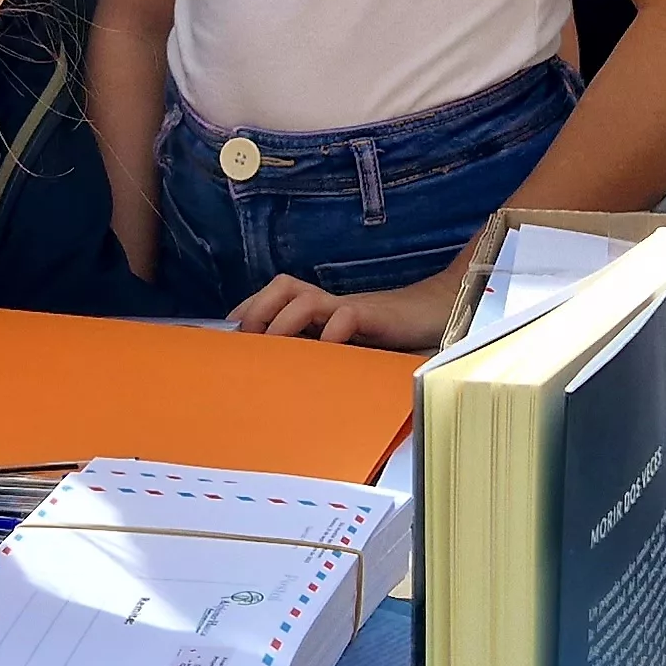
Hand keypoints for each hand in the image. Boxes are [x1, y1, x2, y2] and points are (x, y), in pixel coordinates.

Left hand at [230, 273, 456, 350]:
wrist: (438, 315)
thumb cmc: (393, 337)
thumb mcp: (351, 347)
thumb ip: (325, 353)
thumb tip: (287, 378)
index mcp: (323, 309)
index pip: (277, 296)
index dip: (250, 308)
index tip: (226, 334)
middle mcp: (331, 303)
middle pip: (283, 286)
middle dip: (257, 308)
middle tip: (244, 338)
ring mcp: (351, 307)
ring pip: (305, 298)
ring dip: (282, 321)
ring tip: (272, 346)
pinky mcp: (374, 315)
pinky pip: (345, 316)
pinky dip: (330, 334)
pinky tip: (323, 354)